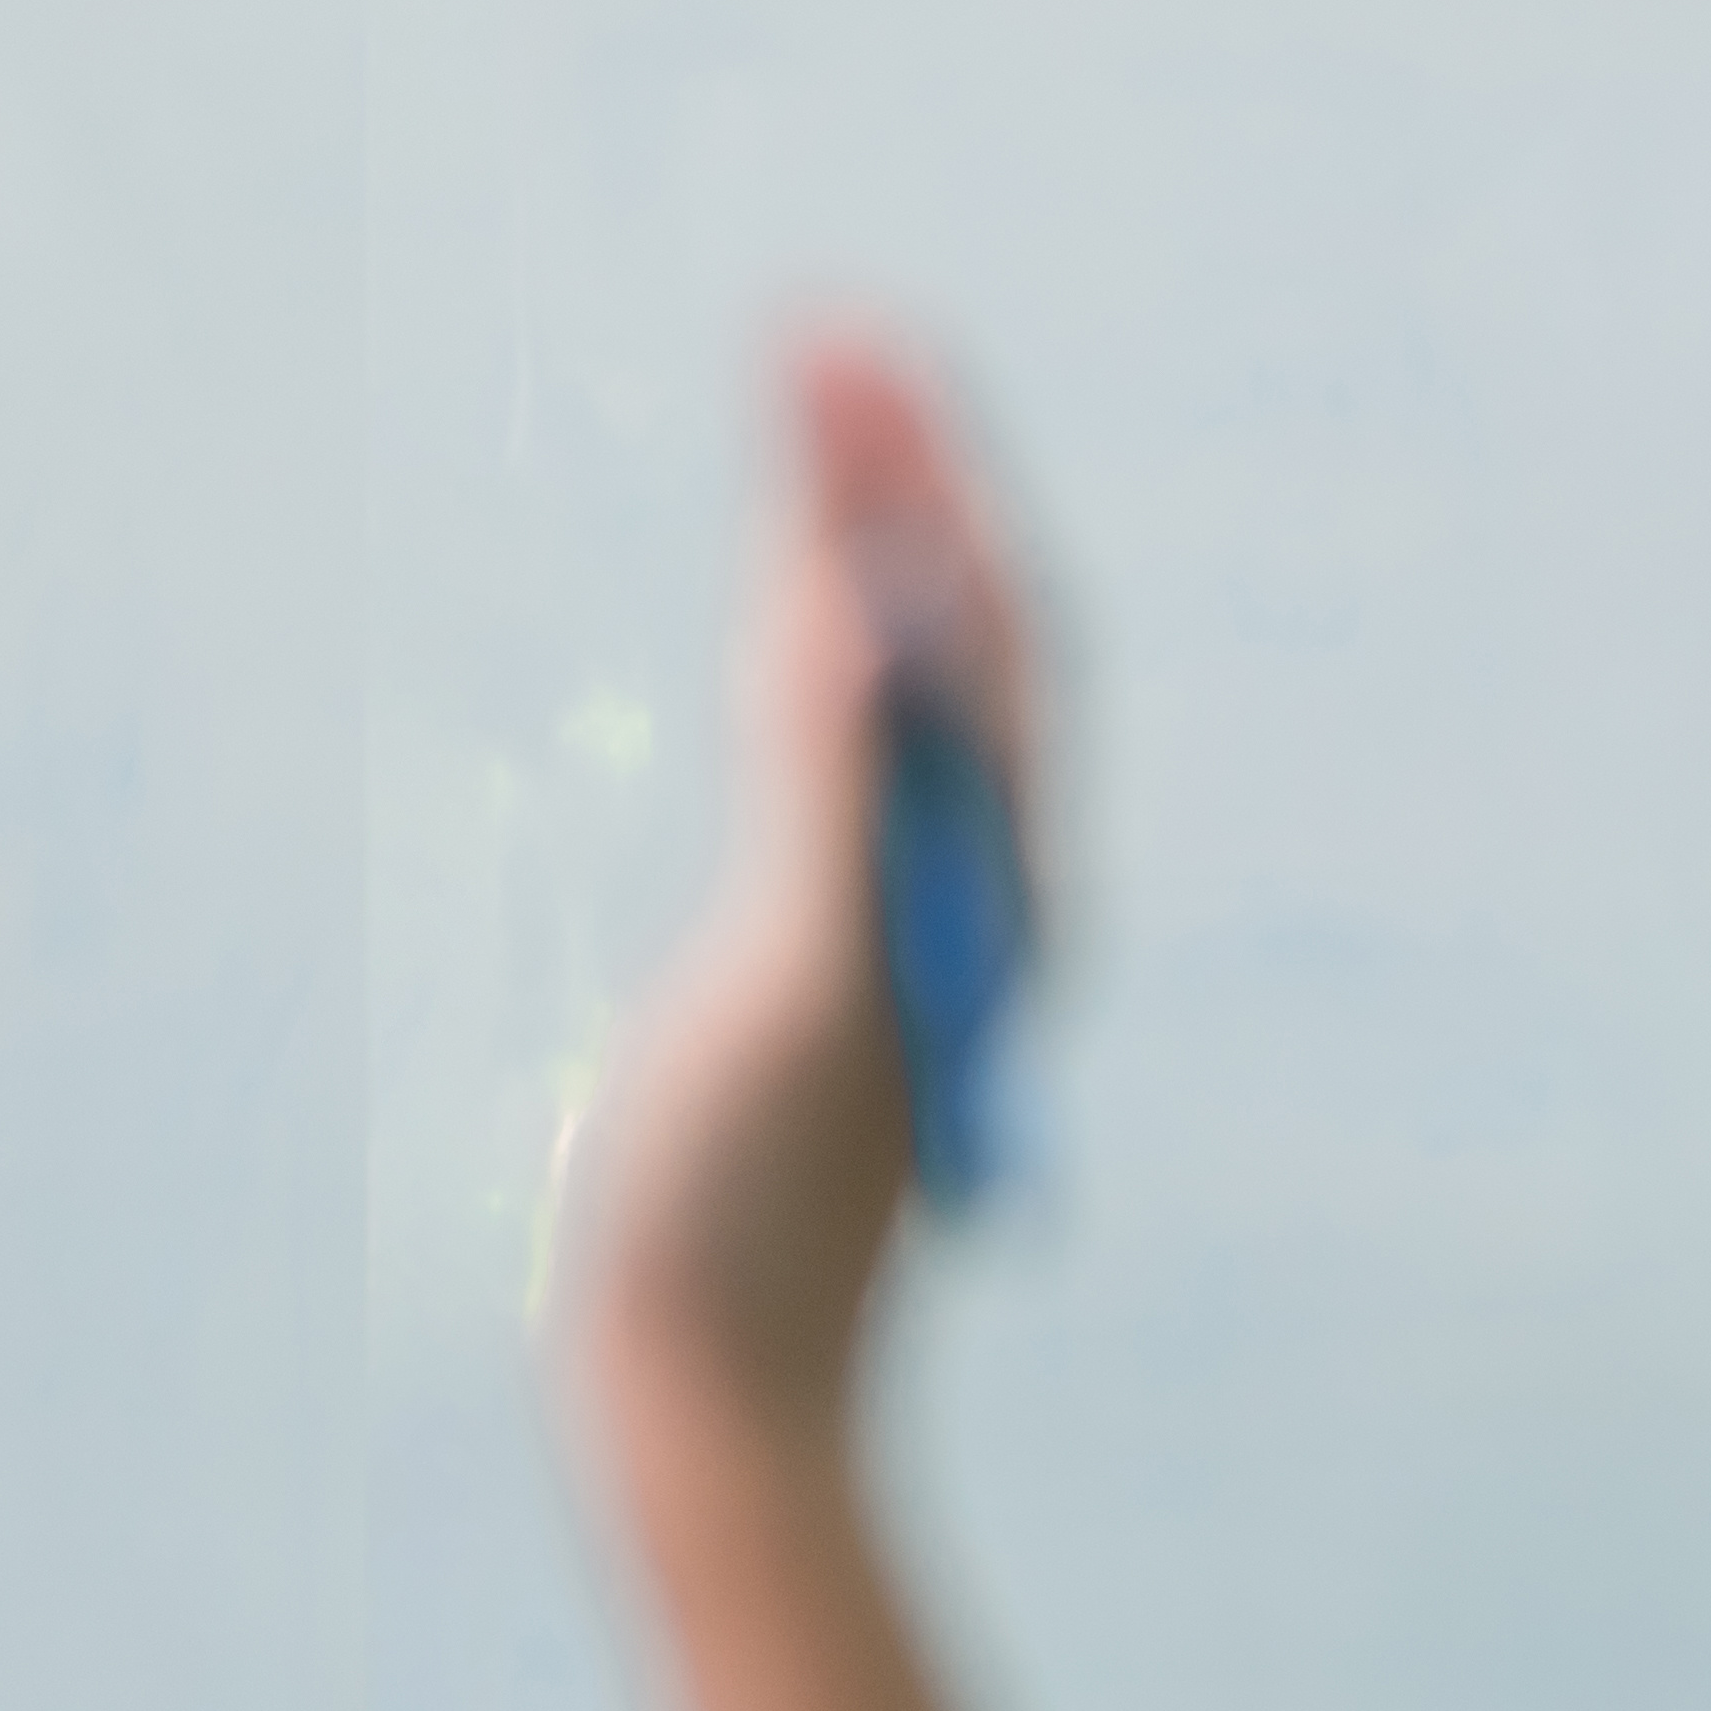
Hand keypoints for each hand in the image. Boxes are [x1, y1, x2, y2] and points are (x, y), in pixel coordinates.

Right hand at [583, 329, 1038, 1447]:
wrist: (717, 1388)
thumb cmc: (748, 1216)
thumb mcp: (797, 986)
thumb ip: (831, 802)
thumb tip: (851, 620)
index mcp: (993, 882)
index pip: (990, 632)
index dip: (927, 478)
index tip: (852, 344)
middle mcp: (973, 888)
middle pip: (961, 635)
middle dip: (903, 473)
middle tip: (827, 323)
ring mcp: (899, 917)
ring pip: (901, 684)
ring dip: (859, 540)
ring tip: (803, 401)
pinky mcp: (819, 955)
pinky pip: (837, 757)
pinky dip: (809, 646)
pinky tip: (778, 601)